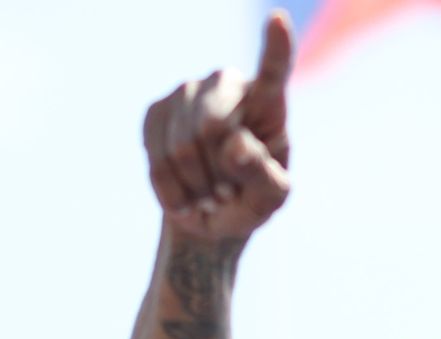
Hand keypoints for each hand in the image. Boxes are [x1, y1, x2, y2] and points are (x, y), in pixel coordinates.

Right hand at [143, 11, 294, 241]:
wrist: (210, 213)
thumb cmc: (251, 200)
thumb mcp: (272, 198)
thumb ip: (263, 176)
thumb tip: (234, 145)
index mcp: (267, 102)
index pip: (274, 72)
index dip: (276, 47)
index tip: (279, 19)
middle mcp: (226, 85)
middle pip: (213, 125)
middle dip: (218, 171)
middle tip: (228, 194)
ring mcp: (187, 92)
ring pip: (182, 146)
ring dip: (197, 185)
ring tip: (210, 197)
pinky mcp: (156, 111)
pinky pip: (158, 157)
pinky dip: (174, 189)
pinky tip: (186, 197)